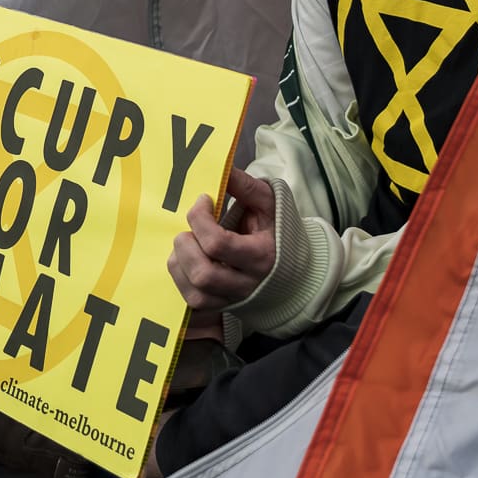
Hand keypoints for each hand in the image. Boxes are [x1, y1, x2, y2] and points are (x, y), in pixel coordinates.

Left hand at [167, 167, 276, 312]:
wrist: (297, 271)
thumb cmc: (278, 231)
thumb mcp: (269, 203)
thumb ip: (245, 186)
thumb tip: (222, 169)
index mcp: (261, 255)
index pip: (218, 243)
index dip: (200, 218)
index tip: (203, 201)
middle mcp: (248, 283)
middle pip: (203, 274)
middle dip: (185, 246)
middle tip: (188, 230)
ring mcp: (234, 299)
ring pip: (195, 294)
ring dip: (179, 265)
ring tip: (186, 245)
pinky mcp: (223, 308)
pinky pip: (193, 305)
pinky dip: (181, 282)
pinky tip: (187, 263)